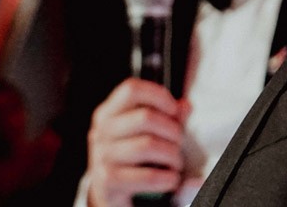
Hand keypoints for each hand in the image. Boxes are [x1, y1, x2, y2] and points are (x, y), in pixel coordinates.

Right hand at [87, 78, 184, 206]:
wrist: (109, 197)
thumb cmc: (131, 158)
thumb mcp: (145, 133)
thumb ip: (166, 116)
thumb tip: (185, 106)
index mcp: (107, 113)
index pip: (132, 89)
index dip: (158, 95)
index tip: (174, 109)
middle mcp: (101, 132)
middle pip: (145, 117)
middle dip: (172, 130)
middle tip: (179, 142)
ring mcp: (101, 157)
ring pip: (148, 145)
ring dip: (171, 154)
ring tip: (176, 162)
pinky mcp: (107, 183)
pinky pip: (147, 175)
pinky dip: (166, 177)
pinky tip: (171, 179)